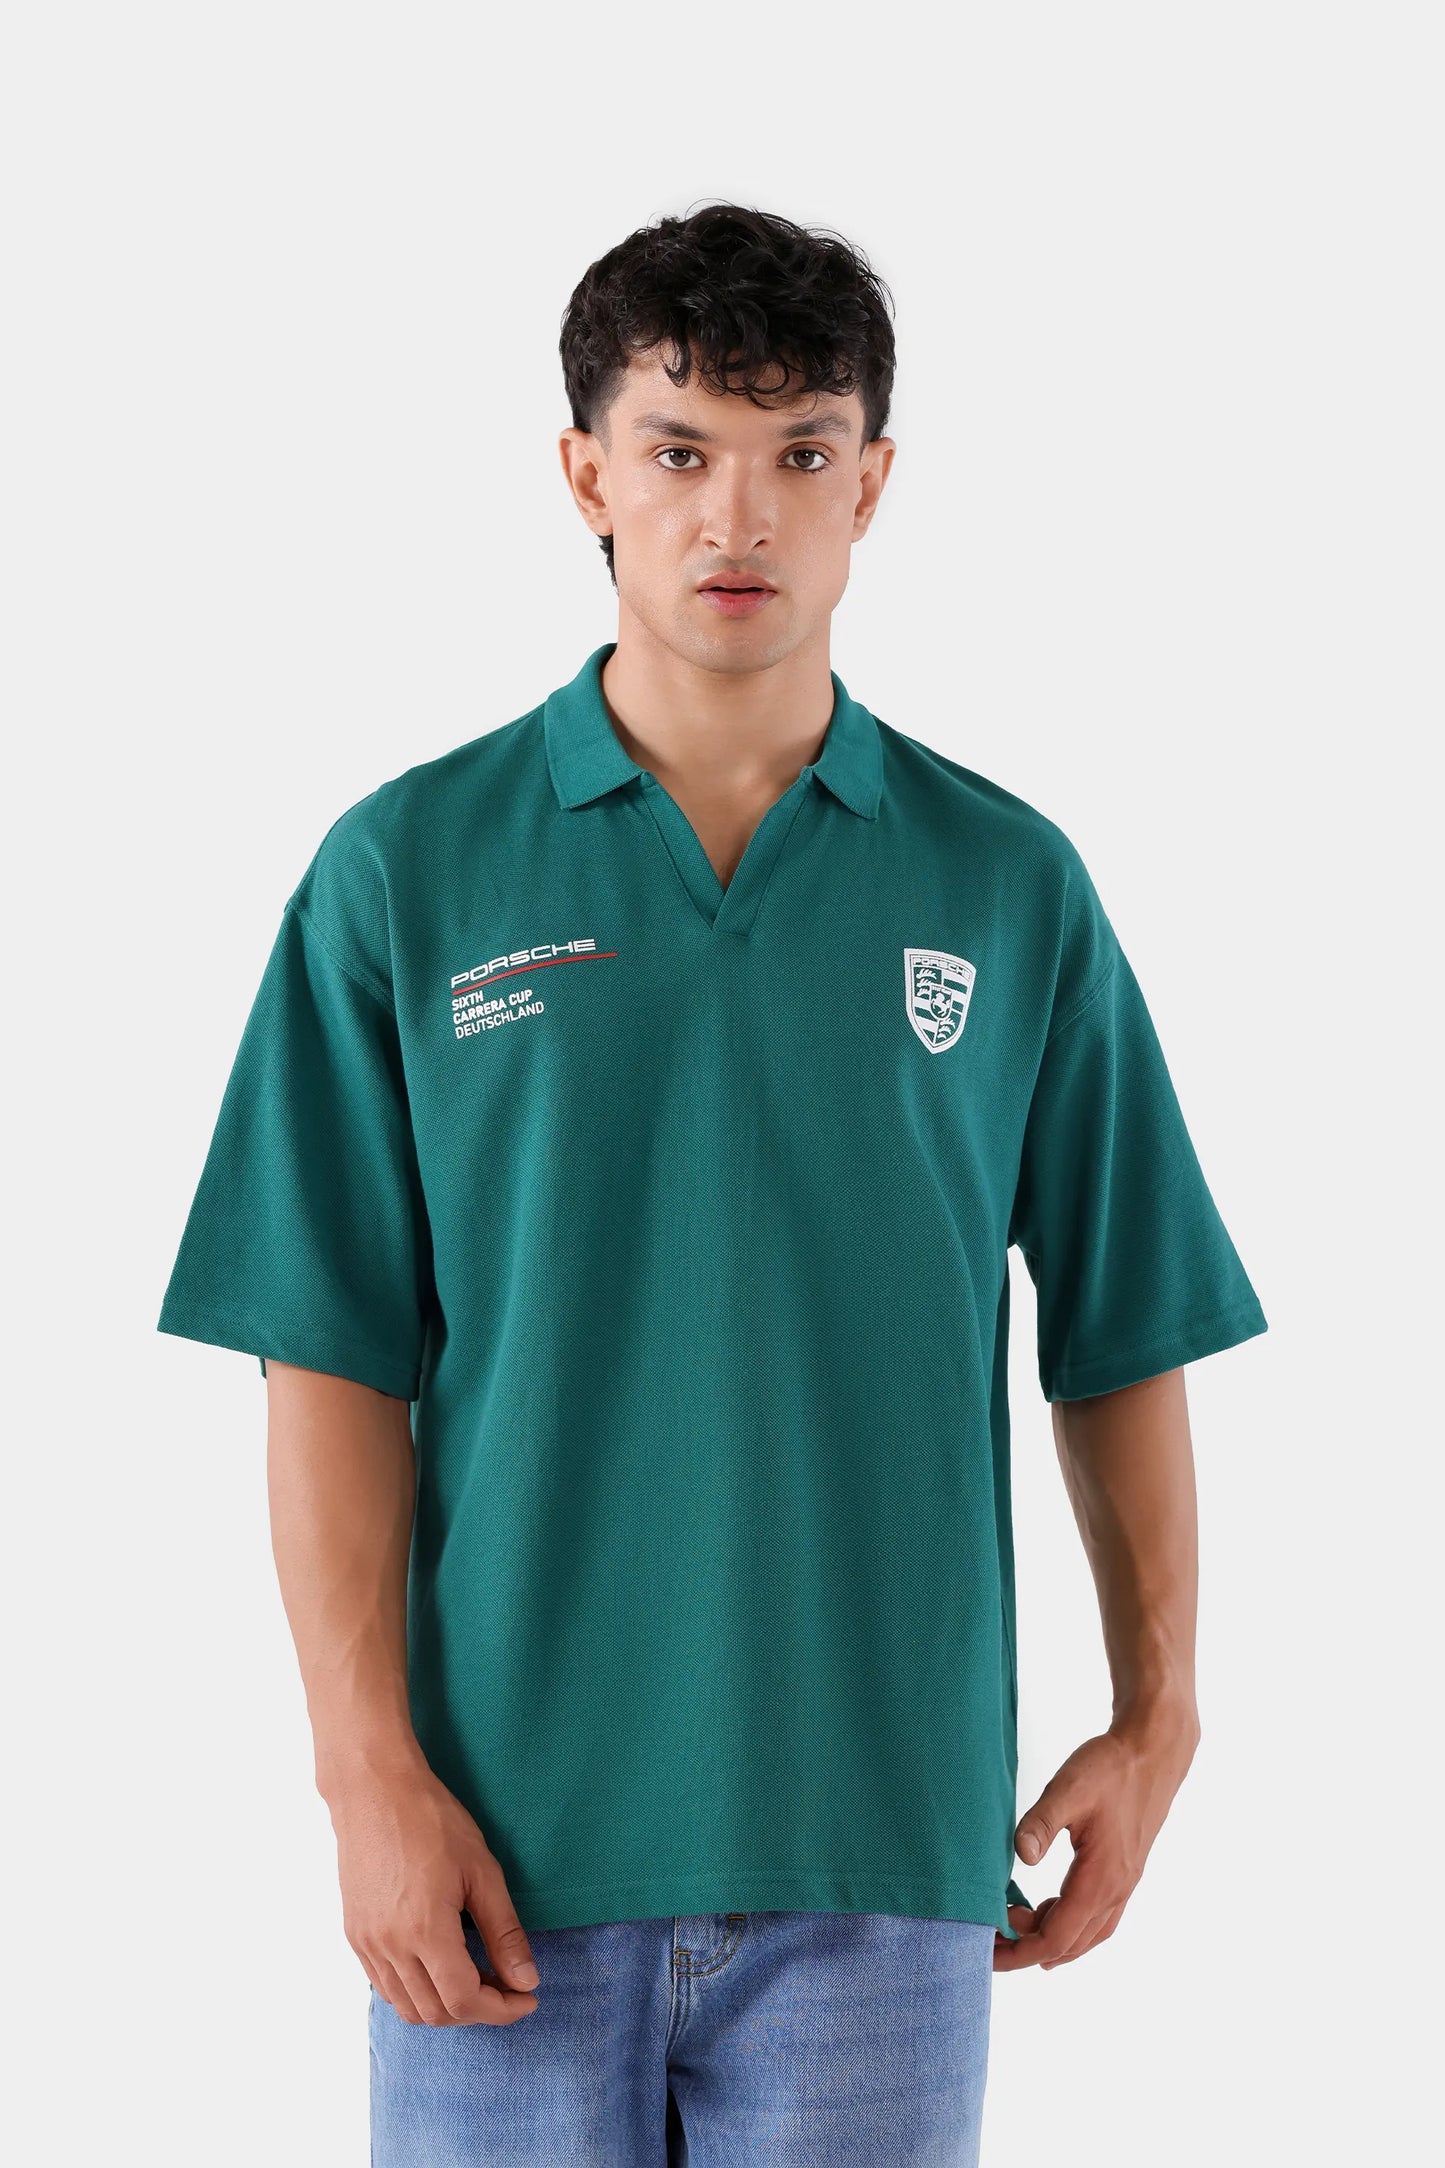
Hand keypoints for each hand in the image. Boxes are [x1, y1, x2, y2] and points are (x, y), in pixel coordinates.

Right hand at [327, 1754, 541, 2024]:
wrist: (374, 1791)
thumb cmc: (433, 1821)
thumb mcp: (482, 1871)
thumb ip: (504, 1932)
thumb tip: (527, 1981)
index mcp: (425, 1931)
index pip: (465, 2000)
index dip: (501, 2010)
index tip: (527, 1998)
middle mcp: (390, 1947)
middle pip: (437, 2013)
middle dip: (479, 2010)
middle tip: (508, 1985)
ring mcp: (367, 1945)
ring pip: (408, 2008)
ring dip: (447, 2007)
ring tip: (477, 1977)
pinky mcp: (355, 1936)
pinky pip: (386, 1988)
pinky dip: (417, 1993)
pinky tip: (440, 1968)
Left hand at [993, 1711, 1198, 1973]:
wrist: (1154, 1752)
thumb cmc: (1111, 1768)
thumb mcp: (1068, 1788)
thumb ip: (1041, 1823)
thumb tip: (1020, 1856)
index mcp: (1100, 1880)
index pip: (1056, 1937)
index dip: (1020, 1952)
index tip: (988, 1951)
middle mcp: (1115, 1892)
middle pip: (1068, 1945)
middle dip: (1027, 1950)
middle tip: (989, 1938)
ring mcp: (1123, 1885)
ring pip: (1085, 1936)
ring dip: (1049, 1939)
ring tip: (1012, 1924)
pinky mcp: (1124, 1874)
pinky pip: (1096, 1918)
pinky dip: (1068, 1924)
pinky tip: (1047, 1909)